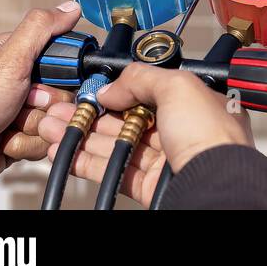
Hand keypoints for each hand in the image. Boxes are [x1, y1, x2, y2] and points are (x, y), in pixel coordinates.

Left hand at [0, 3, 80, 199]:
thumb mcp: (8, 59)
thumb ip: (41, 29)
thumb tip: (71, 7)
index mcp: (14, 56)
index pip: (63, 58)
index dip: (63, 72)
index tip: (43, 79)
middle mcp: (17, 83)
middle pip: (63, 93)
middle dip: (45, 105)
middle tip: (20, 104)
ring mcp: (17, 112)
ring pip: (55, 120)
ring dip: (32, 127)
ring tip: (5, 127)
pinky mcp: (18, 138)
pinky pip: (43, 142)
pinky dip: (25, 145)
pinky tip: (2, 142)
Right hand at [38, 64, 252, 206]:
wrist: (213, 185)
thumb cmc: (213, 139)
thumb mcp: (179, 88)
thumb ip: (142, 79)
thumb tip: (112, 87)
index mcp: (197, 106)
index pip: (151, 92)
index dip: (120, 90)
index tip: (94, 90)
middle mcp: (182, 132)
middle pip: (128, 119)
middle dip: (92, 113)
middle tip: (63, 108)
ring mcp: (165, 161)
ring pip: (116, 145)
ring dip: (83, 135)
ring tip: (53, 126)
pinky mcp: (149, 186)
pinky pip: (112, 170)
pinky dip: (87, 162)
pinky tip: (67, 151)